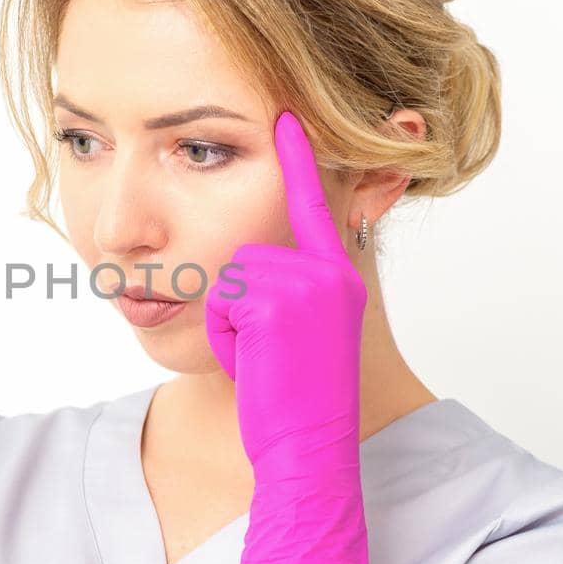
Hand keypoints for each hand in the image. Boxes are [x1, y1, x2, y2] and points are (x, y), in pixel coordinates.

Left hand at [204, 110, 370, 563]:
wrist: (308, 450)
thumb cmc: (293, 399)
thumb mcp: (298, 334)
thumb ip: (291, 288)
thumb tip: (253, 260)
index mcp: (340, 274)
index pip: (314, 203)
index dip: (299, 159)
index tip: (285, 113)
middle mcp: (333, 271)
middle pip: (247, 243)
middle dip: (236, 300)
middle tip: (266, 351)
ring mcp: (309, 284)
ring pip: (228, 270)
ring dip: (229, 319)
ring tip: (260, 356)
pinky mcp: (278, 302)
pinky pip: (222, 297)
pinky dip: (225, 335)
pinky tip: (254, 362)